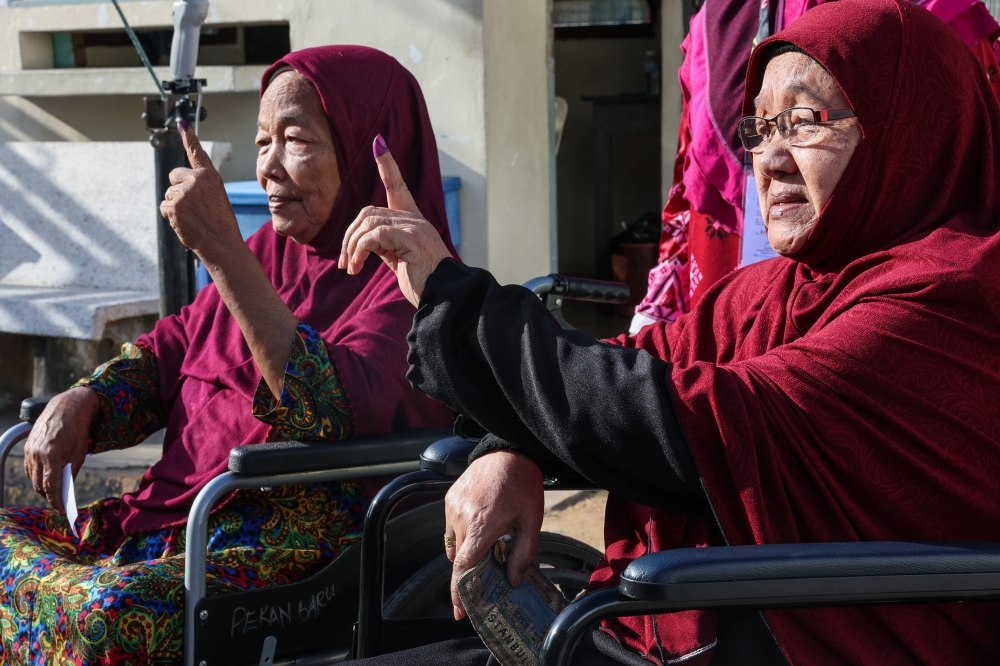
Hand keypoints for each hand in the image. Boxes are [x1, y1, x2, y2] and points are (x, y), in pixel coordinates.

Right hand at [23, 388, 98, 513]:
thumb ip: (71, 473)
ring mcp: (30, 450)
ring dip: (42, 486)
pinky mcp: (27, 446)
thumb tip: (65, 490)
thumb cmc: (78, 430)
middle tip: (60, 502)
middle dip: (49, 495)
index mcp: (52, 455)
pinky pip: (30, 468)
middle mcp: (37, 454)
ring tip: (54, 491)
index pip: (51, 486)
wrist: (67, 406)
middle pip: (39, 485)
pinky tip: (46, 476)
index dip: (56, 501)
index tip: (61, 510)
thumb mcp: (80, 453)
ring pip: (33, 477)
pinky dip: (37, 475)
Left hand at [159, 121, 242, 264]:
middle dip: (178, 188)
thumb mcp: (217, 197)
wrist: (221, 244)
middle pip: (174, 176)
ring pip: (169, 193)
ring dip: (176, 205)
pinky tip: (185, 222)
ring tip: (193, 217)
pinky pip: (164, 206)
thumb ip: (201, 186)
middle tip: (193, 206)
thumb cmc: (221, 223)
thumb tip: (178, 183)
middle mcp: (196, 180)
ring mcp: (182, 192)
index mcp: (210, 176)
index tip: (182, 124)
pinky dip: (171, 215)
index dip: (189, 137)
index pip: (197, 153)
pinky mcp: (172, 205)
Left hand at [339, 135, 452, 306]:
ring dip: (352, 247)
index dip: (388, 165)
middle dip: (350, 236)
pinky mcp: (409, 237)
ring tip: (351, 268)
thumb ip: (385, 245)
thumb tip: (364, 240)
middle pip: (368, 213)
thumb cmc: (423, 283)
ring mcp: (413, 226)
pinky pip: (372, 237)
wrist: (443, 297)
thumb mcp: (400, 260)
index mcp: (414, 222)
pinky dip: (359, 252)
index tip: (379, 143)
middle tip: (345, 262)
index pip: (399, 186)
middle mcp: (415, 219)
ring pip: (367, 224)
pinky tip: (357, 268)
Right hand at [445, 450, 544, 620]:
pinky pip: (451, 527)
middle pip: (459, 559)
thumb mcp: (532, 521)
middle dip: (470, 573)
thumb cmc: (522, 483)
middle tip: (485, 579)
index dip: (459, 592)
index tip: (459, 611)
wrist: (508, 450)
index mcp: (483, 525)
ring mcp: (452, 507)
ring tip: (487, 547)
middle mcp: (462, 517)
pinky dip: (462, 535)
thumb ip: (523, 553)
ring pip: (454, 544)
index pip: (463, 567)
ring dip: (466, 552)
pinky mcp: (449, 499)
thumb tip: (512, 580)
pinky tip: (481, 528)